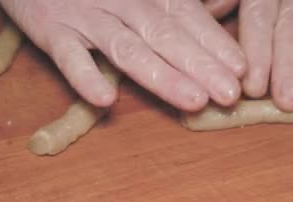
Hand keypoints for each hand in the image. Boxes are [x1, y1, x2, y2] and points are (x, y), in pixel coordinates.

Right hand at [0, 0, 247, 110]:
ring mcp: (86, 16)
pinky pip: (68, 55)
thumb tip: (219, 11)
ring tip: (193, 102)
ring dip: (161, 75)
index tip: (242, 70)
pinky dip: (85, 76)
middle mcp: (121, 3)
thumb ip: (170, 3)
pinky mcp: (50, 29)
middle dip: (200, 65)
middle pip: (165, 34)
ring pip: (128, 47)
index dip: (215, 42)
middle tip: (229, 95)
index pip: (187, 16)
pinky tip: (105, 100)